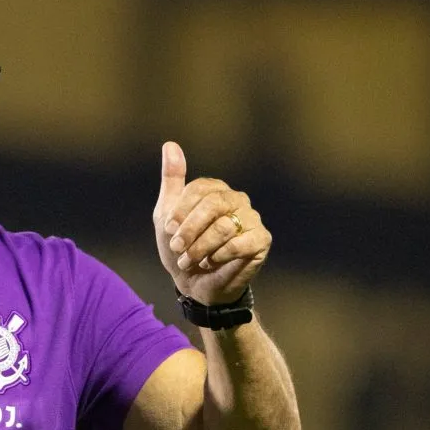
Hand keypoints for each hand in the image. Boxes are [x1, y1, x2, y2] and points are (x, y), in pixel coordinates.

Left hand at [153, 142, 270, 304]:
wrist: (196, 284)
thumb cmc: (182, 248)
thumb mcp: (167, 214)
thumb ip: (171, 180)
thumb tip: (170, 144)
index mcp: (215, 190)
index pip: (199, 189)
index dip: (181, 210)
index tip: (168, 229)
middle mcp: (237, 199)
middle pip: (213, 204)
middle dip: (190, 229)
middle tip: (177, 247)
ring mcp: (252, 218)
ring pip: (224, 227)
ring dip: (200, 248)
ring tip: (190, 260)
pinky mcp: (261, 240)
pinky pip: (239, 244)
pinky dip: (218, 256)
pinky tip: (210, 263)